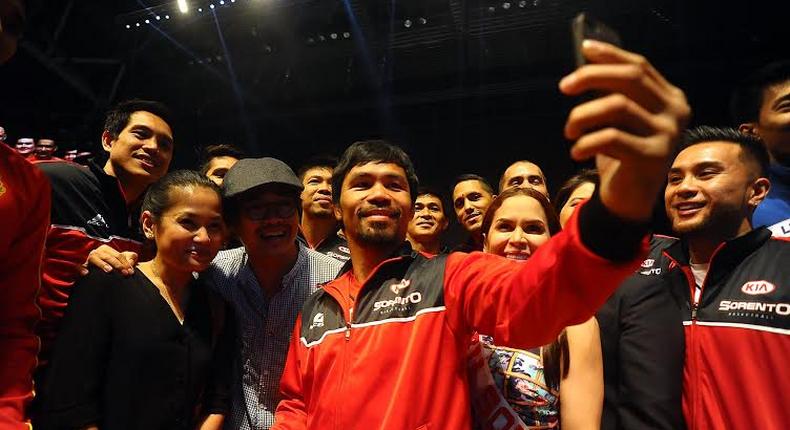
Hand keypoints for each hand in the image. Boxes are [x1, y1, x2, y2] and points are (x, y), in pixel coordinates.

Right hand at [79, 245, 137, 275]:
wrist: (92, 269)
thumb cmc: (109, 264)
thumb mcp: (118, 260)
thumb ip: (128, 258)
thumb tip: (134, 258)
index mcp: (106, 249)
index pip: (118, 255)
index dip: (126, 263)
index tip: (131, 272)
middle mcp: (97, 252)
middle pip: (109, 257)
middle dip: (118, 265)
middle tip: (125, 274)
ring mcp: (88, 258)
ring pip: (95, 259)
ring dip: (102, 264)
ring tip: (109, 270)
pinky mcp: (81, 266)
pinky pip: (79, 266)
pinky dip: (81, 269)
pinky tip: (86, 273)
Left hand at [560, 40, 690, 221]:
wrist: (628, 202)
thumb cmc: (620, 156)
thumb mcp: (618, 120)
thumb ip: (612, 93)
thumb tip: (586, 62)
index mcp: (670, 98)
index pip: (640, 66)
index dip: (611, 55)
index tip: (584, 48)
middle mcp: (675, 113)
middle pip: (631, 78)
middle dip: (592, 76)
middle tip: (564, 87)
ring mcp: (667, 135)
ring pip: (617, 106)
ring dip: (582, 115)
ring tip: (568, 131)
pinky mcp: (652, 157)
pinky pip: (611, 138)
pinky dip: (586, 142)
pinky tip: (575, 151)